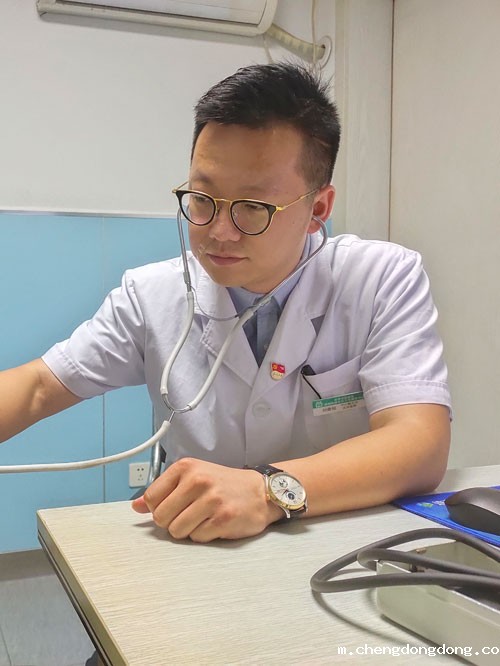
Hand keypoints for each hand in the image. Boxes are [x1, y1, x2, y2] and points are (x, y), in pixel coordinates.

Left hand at [131, 458, 283, 541]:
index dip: (159, 508)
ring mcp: (211, 500)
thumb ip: (164, 491)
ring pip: (177, 531)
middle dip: (172, 521)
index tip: (174, 505)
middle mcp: (197, 480)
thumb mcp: (192, 478)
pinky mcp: (222, 519)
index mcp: (186, 467)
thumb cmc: (223, 484)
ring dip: (188, 530)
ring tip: (203, 518)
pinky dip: (204, 535)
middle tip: (190, 513)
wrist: (260, 491)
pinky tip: (216, 522)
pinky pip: (197, 538)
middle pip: (161, 517)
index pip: (151, 498)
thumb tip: (136, 506)